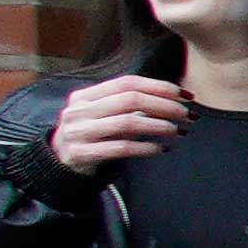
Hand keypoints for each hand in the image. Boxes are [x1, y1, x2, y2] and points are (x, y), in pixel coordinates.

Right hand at [45, 75, 192, 176]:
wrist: (60, 164)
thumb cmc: (92, 136)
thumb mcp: (104, 116)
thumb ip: (130, 106)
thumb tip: (175, 98)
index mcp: (85, 96)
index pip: (128, 82)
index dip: (159, 87)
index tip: (186, 95)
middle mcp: (79, 110)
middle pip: (130, 100)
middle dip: (165, 106)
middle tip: (188, 115)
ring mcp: (78, 132)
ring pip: (127, 123)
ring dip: (159, 126)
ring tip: (179, 131)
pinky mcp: (81, 154)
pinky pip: (120, 148)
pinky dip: (145, 148)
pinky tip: (162, 149)